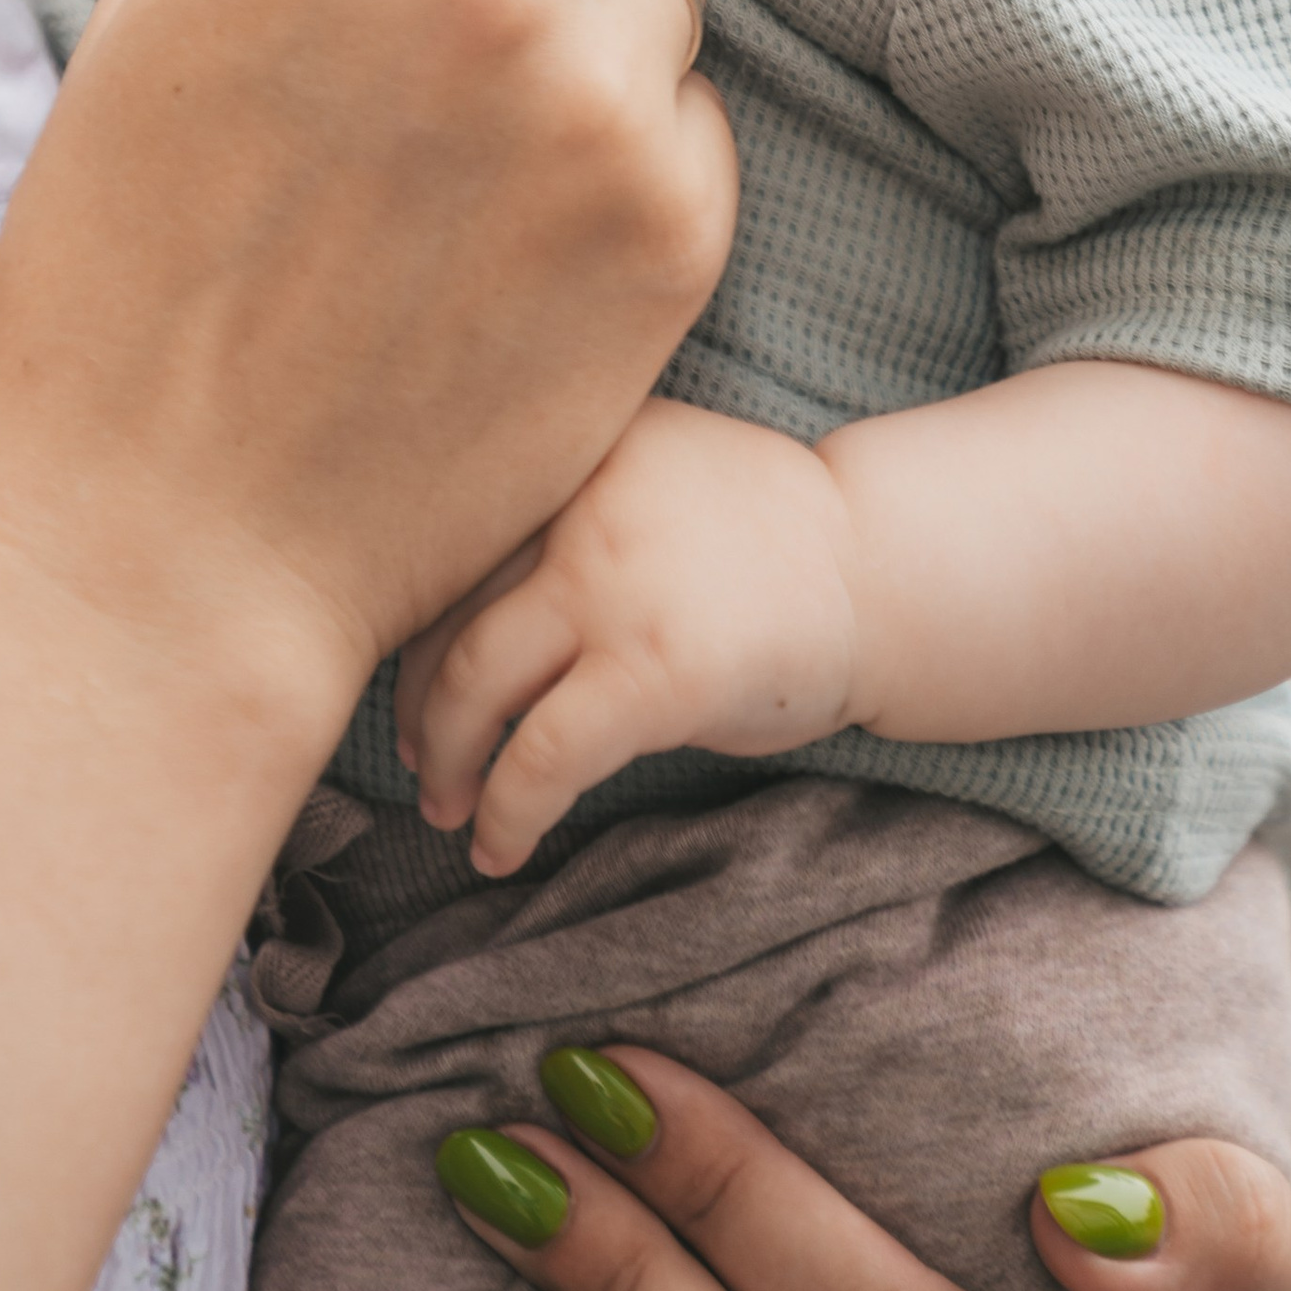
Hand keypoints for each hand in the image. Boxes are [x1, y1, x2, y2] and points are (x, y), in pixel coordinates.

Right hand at [0, 0, 745, 728]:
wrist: (168, 544)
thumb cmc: (139, 258)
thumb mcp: (183, 4)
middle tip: (428, 57)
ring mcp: (587, 95)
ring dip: (593, 44)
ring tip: (456, 185)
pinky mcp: (675, 222)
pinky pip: (695, 114)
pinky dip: (629, 173)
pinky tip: (515, 270)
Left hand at [396, 398, 861, 872]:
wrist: (883, 571)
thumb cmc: (762, 534)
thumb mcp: (648, 469)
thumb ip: (561, 500)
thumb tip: (434, 592)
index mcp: (573, 442)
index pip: (451, 535)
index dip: (411, 618)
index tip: (406, 675)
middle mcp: (579, 499)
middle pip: (444, 608)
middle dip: (416, 700)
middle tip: (420, 760)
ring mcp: (614, 584)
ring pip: (472, 683)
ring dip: (447, 763)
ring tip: (448, 810)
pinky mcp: (652, 672)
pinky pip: (540, 757)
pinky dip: (506, 813)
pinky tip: (501, 848)